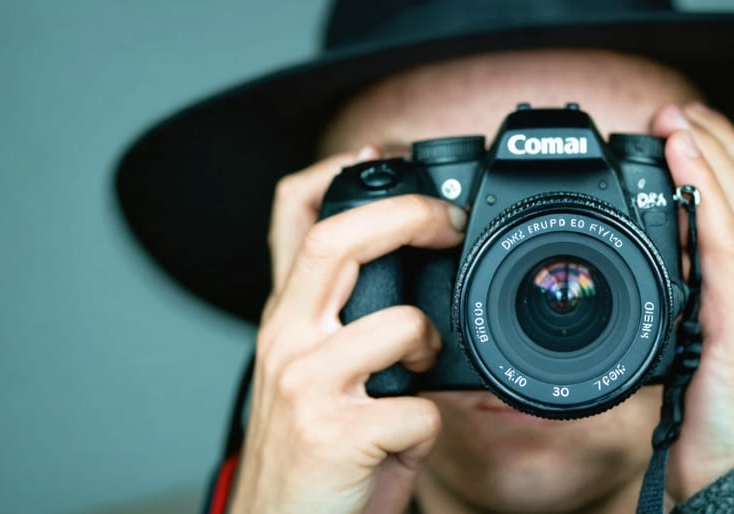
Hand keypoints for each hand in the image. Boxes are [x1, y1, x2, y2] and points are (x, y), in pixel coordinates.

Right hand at [228, 146, 466, 513]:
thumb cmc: (311, 457)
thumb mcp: (318, 380)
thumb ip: (355, 335)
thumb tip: (423, 310)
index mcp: (285, 321)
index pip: (290, 221)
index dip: (332, 173)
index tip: (380, 154)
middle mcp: (284, 340)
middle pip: (334, 240)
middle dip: (406, 214)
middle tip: (448, 223)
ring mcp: (305, 383)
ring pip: (397, 323)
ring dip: (429, 341)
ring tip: (424, 365)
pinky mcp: (334, 432)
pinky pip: (417, 409)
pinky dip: (429, 426)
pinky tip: (405, 441)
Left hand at [651, 103, 733, 501]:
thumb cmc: (713, 420)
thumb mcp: (691, 349)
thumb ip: (679, 309)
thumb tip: (646, 281)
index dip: (722, 164)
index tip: (686, 133)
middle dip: (717, 144)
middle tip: (678, 111)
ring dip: (712, 154)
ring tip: (679, 119)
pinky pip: (725, 245)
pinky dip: (707, 195)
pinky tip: (685, 161)